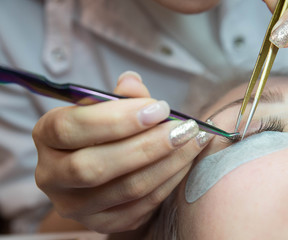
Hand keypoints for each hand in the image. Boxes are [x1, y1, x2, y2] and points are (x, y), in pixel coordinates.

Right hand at [33, 72, 211, 232]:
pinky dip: (168, 182)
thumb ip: (121, 96)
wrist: (101, 165)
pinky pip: (141, 206)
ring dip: (167, 163)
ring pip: (125, 188)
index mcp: (47, 136)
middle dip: (148, 145)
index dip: (118, 119)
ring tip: (193, 141)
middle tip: (183, 128)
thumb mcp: (105, 106)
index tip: (159, 108)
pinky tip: (185, 163)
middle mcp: (51, 175)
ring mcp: (75, 205)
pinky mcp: (101, 222)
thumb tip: (132, 82)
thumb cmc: (103, 129)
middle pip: (96, 166)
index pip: (72, 128)